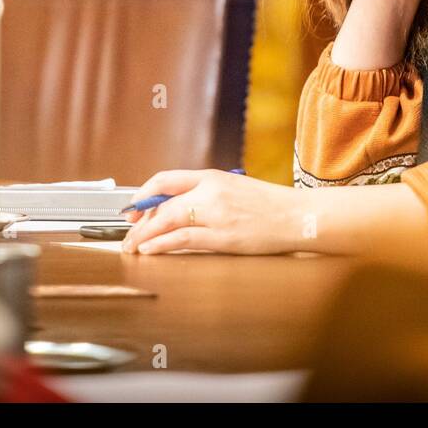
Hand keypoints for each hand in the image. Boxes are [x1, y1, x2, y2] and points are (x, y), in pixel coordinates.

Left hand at [121, 169, 299, 254]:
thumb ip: (205, 195)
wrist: (300, 217)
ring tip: (133, 247)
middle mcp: (212, 191)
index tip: (133, 210)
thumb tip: (172, 209)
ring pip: (168, 221)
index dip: (142, 195)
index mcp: (213, 176)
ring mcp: (217, 214)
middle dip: (138, 221)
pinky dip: (162, 245)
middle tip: (128, 235)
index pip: (165, 179)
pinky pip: (183, 240)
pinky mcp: (224, 237)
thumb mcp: (233, 189)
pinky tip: (151, 250)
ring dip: (144, 236)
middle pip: (162, 203)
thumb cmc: (270, 206)